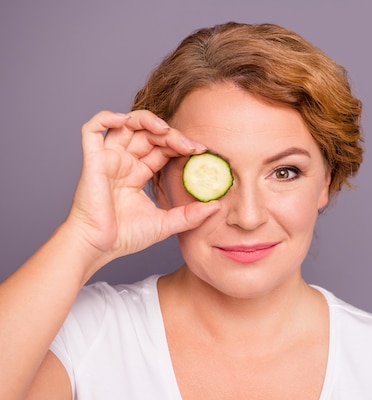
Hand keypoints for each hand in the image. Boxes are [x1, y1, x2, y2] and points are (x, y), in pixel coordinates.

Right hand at [65, 110, 218, 265]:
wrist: (98, 247)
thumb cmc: (125, 237)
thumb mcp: (166, 224)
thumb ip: (190, 215)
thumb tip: (216, 206)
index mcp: (138, 174)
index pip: (162, 149)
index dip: (180, 144)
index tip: (201, 151)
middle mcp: (123, 162)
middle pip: (149, 134)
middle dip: (172, 135)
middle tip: (191, 147)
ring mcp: (108, 159)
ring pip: (126, 124)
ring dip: (147, 120)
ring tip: (166, 130)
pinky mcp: (92, 159)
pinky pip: (92, 129)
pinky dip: (106, 117)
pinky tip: (125, 120)